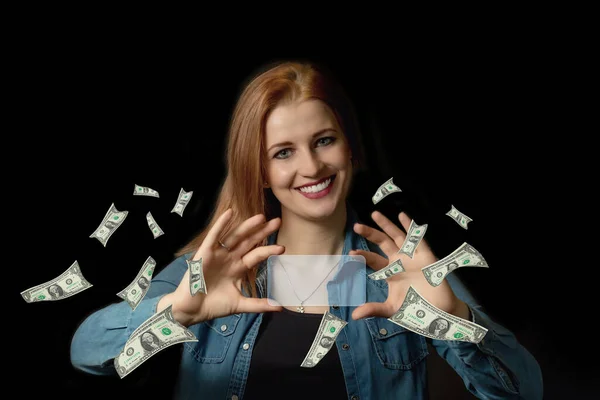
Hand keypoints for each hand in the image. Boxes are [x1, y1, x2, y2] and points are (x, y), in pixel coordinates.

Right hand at [164, 208, 284, 325]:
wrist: (192, 311)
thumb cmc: (213, 306)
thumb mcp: (240, 304)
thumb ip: (259, 304)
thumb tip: (280, 308)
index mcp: (239, 268)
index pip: (257, 255)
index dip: (269, 250)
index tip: (283, 248)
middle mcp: (230, 258)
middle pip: (249, 242)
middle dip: (263, 232)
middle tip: (277, 221)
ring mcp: (218, 254)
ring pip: (235, 237)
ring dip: (247, 226)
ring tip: (261, 217)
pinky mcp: (205, 253)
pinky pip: (214, 236)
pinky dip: (221, 224)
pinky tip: (229, 213)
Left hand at [349, 211, 468, 320]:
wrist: (439, 312)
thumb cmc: (415, 308)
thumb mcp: (392, 309)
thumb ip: (374, 309)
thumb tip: (353, 316)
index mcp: (390, 272)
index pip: (374, 261)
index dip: (363, 256)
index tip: (351, 253)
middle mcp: (399, 261)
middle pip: (383, 243)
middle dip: (370, 234)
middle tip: (356, 226)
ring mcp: (412, 257)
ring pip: (397, 236)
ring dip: (387, 225)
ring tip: (374, 214)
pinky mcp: (426, 256)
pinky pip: (417, 239)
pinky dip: (410, 227)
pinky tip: (402, 216)